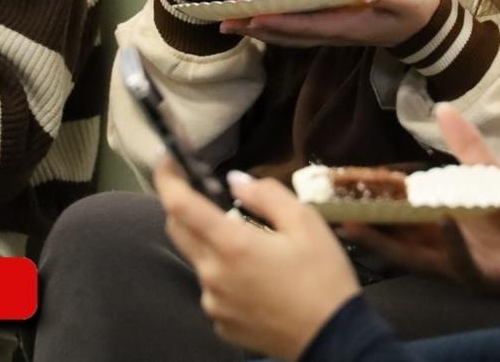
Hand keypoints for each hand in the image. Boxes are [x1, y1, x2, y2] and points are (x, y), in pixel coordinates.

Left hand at [157, 161, 358, 361]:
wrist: (333, 337)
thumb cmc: (323, 277)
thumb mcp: (306, 223)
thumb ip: (266, 195)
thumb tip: (236, 181)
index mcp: (232, 245)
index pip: (180, 205)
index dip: (167, 178)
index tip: (166, 160)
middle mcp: (213, 275)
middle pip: (178, 231)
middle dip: (183, 207)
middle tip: (208, 196)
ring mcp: (213, 303)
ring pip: (199, 260)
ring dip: (212, 245)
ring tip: (254, 248)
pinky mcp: (221, 323)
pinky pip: (213, 290)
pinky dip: (225, 276)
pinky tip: (257, 280)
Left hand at [220, 0, 440, 47]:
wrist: (425, 26)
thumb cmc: (416, 10)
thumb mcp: (410, 1)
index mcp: (349, 26)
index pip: (307, 26)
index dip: (279, 23)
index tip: (252, 19)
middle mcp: (335, 33)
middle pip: (288, 34)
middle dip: (256, 30)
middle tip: (223, 24)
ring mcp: (333, 31)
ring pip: (289, 33)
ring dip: (260, 29)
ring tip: (231, 22)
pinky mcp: (333, 25)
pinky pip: (298, 26)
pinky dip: (277, 21)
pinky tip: (261, 12)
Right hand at [340, 106, 499, 301]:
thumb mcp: (493, 174)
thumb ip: (468, 147)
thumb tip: (443, 108)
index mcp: (439, 220)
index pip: (396, 211)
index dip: (368, 201)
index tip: (339, 187)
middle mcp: (439, 244)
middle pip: (393, 235)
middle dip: (364, 223)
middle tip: (332, 209)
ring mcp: (458, 261)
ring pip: (413, 255)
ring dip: (388, 240)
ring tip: (359, 223)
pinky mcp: (482, 275)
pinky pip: (462, 261)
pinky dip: (453, 243)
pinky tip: (444, 223)